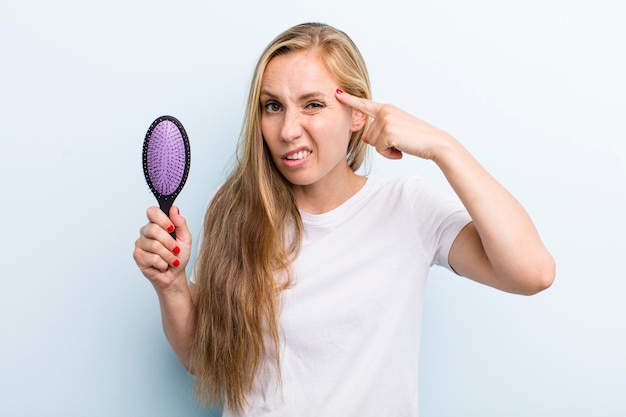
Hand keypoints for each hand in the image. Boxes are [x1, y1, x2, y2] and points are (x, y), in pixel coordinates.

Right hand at [133, 206, 191, 291]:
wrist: (175, 274)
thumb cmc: (179, 255)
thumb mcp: (185, 238)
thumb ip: (180, 223)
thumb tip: (174, 209)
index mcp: (157, 223)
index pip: (152, 212)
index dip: (162, 219)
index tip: (171, 228)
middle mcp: (146, 231)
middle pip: (153, 229)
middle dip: (169, 242)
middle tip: (176, 249)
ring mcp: (140, 243)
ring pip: (154, 245)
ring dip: (168, 255)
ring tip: (171, 259)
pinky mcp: (138, 256)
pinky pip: (152, 258)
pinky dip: (163, 263)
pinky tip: (163, 265)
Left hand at [336, 90, 454, 160]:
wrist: (435, 143)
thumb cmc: (417, 139)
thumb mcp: (396, 131)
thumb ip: (379, 131)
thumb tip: (364, 138)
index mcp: (387, 109)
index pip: (364, 104)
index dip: (349, 99)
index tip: (336, 93)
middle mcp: (385, 112)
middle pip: (368, 135)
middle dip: (381, 144)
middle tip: (399, 142)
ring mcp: (385, 120)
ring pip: (372, 143)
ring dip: (386, 149)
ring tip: (401, 145)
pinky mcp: (387, 131)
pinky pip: (379, 149)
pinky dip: (389, 154)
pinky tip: (401, 149)